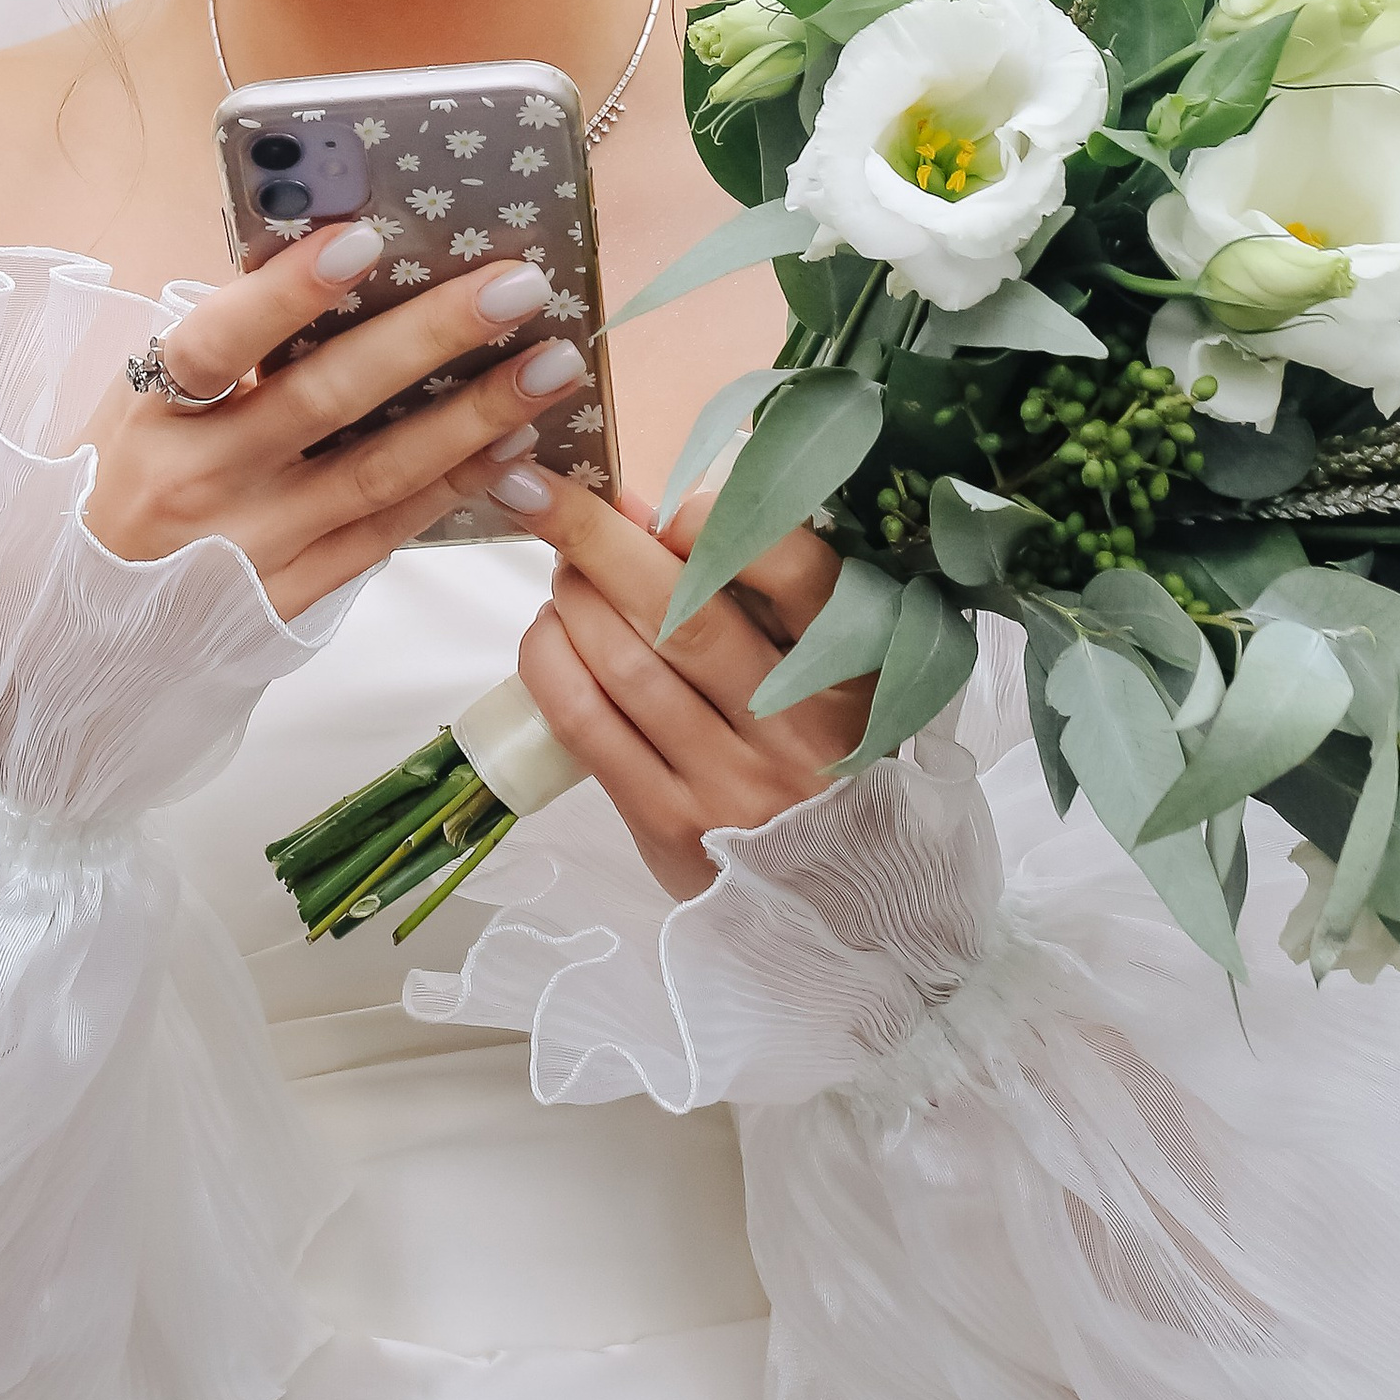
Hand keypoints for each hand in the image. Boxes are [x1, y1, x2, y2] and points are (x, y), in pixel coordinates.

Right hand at [82, 225, 588, 618]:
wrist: (75, 636)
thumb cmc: (121, 486)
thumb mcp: (136, 410)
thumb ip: (220, 349)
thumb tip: (327, 260)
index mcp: (153, 414)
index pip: (216, 342)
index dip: (287, 293)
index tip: (363, 239)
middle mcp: (203, 481)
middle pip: (327, 401)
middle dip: (430, 338)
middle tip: (516, 286)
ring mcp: (253, 548)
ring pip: (379, 473)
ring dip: (475, 416)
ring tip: (551, 366)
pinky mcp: (293, 598)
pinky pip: (388, 534)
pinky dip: (456, 487)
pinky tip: (517, 447)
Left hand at [503, 467, 876, 898]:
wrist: (837, 907)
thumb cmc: (823, 762)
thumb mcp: (833, 680)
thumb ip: (763, 603)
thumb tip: (643, 508)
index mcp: (853, 674)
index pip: (800, 576)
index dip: (723, 525)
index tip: (667, 505)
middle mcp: (797, 728)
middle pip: (687, 614)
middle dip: (602, 539)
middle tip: (548, 492)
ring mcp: (730, 782)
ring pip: (628, 666)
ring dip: (574, 599)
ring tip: (560, 569)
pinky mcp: (669, 824)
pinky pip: (589, 726)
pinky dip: (551, 665)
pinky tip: (546, 635)